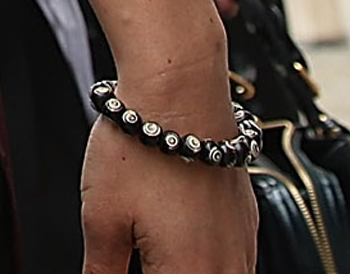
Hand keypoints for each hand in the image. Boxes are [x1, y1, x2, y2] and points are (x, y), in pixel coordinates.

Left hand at [81, 86, 258, 273]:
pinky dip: (205, 261)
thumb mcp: (102, 220)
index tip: (117, 267)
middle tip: (128, 256)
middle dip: (156, 272)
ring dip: (183, 268)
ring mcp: (242, 244)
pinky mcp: (247, 220)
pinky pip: (231, 262)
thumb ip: (102, 271)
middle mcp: (227, 268)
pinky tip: (177, 244)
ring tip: (149, 249)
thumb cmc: (140, 150)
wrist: (179, 94)